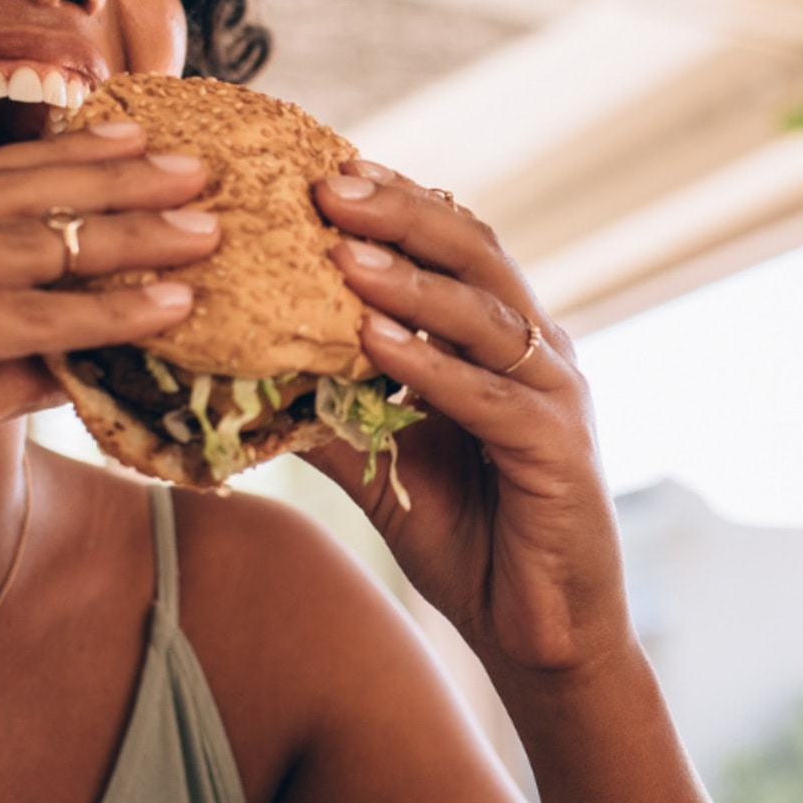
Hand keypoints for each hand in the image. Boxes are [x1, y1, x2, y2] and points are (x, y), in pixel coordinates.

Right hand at [0, 127, 219, 604]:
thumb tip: (84, 351)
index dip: (55, 164)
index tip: (131, 148)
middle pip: (3, 193)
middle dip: (110, 177)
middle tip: (195, 167)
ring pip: (24, 244)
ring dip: (128, 237)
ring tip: (207, 232)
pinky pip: (21, 313)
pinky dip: (102, 311)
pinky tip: (166, 308)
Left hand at [306, 161, 632, 674]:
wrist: (540, 633)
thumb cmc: (470, 539)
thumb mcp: (384, 464)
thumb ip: (333, 411)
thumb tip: (244, 372)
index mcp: (503, 340)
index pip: (454, 245)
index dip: (395, 202)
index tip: (322, 169)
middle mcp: (538, 352)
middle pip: (475, 253)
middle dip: (400, 213)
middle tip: (327, 182)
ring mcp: (556, 397)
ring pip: (484, 314)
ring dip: (410, 278)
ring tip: (343, 248)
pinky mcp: (557, 451)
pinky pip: (489, 396)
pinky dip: (430, 365)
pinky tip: (375, 341)